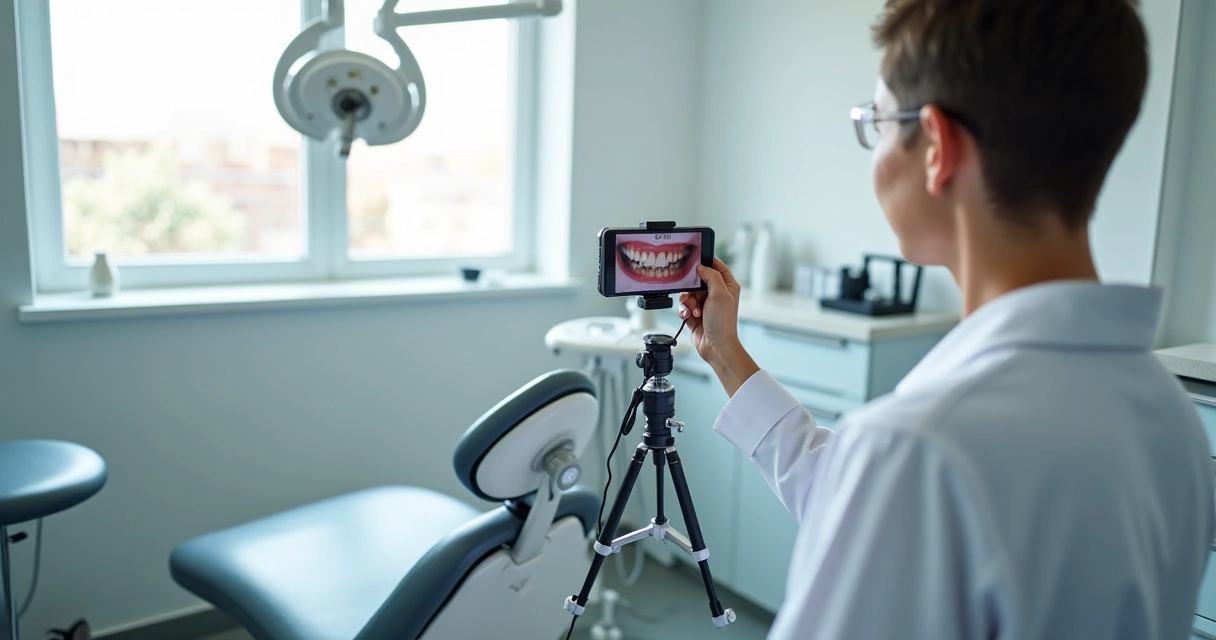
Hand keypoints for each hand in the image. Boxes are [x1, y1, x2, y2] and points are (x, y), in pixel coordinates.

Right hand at [679, 258, 758, 395]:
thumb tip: (701, 267)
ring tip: (693, 310)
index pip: (717, 267)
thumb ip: (711, 276)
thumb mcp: (719, 293)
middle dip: (691, 288)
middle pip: (698, 280)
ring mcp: (706, 305)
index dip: (706, 263)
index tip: (695, 262)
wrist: (716, 346)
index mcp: (727, 286)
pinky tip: (689, 316)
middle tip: (692, 294)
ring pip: (688, 293)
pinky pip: (684, 306)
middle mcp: (717, 294)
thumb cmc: (722, 323)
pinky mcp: (695, 314)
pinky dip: (684, 310)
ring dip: (687, 301)